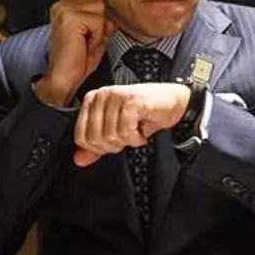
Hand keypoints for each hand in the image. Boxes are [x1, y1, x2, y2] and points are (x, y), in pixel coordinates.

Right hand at [35, 0, 115, 106]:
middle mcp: (63, 4)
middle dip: (105, 21)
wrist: (64, 79)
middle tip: (91, 40)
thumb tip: (111, 8)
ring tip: (88, 43)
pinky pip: (98, 19)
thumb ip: (102, 17)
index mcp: (67, 6)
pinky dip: (98, 34)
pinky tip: (84, 43)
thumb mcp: (95, 34)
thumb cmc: (80, 60)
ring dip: (102, 29)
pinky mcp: (68, 16)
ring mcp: (64, 9)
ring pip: (102, 9)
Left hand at [72, 83, 191, 166]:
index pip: (81, 137)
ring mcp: (116, 96)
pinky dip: (137, 137)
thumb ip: (97, 144)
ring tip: (138, 130)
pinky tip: (144, 129)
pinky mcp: (131, 101)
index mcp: (93, 100)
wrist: (175, 102)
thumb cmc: (148, 113)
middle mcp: (102, 95)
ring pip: (111, 136)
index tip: (117, 141)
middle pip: (95, 139)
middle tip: (130, 136)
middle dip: (115, 145)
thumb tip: (79, 160)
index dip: (100, 148)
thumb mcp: (118, 130)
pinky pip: (125, 132)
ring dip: (129, 141)